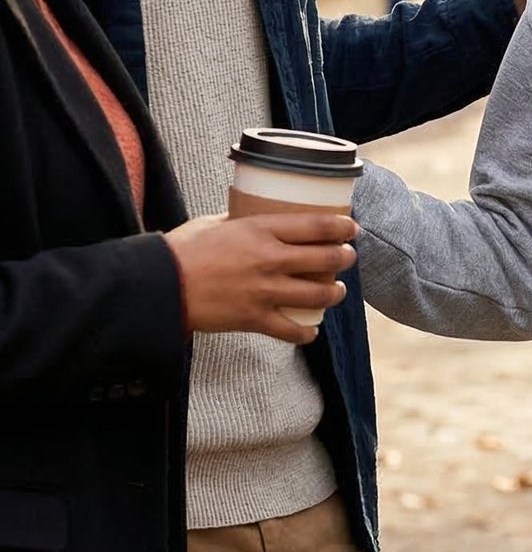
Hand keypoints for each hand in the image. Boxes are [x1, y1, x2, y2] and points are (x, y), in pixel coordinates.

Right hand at [165, 213, 358, 344]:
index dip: (342, 226)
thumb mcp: (216, 222)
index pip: (317, 225)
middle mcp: (270, 259)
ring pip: (317, 294)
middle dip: (344, 258)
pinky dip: (305, 333)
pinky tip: (311, 331)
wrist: (158, 286)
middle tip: (348, 257)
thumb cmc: (182, 250)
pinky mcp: (253, 318)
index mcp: (261, 229)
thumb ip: (242, 221)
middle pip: (325, 258)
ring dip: (334, 293)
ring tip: (336, 291)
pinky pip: (291, 330)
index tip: (352, 228)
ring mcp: (264, 290)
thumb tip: (257, 218)